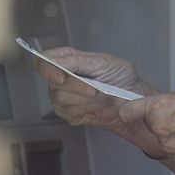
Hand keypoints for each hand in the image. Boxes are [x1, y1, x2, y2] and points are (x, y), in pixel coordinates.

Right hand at [34, 48, 159, 150]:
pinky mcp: (69, 114)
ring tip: (103, 96)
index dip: (47, 70)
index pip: (43, 62)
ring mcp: (62, 98)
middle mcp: (60, 78)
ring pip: (61, 101)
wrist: (132, 97)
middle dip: (78, 88)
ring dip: (87, 100)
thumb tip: (56, 62)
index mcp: (66, 60)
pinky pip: (70, 114)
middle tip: (98, 89)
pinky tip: (100, 105)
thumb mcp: (103, 62)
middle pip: (53, 85)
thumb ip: (77, 61)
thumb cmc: (119, 75)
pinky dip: (89, 109)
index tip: (62, 78)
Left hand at [114, 78, 174, 162]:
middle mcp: (159, 128)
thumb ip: (173, 95)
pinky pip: (171, 146)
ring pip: (159, 136)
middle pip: (147, 123)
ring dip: (167, 131)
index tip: (130, 109)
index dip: (129, 108)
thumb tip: (171, 101)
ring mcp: (168, 145)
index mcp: (158, 107)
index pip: (128, 111)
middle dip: (156, 118)